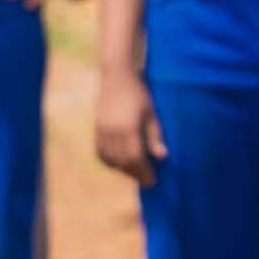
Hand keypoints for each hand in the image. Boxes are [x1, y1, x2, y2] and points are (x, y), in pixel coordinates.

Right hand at [96, 68, 166, 186]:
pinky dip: (110, 162)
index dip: (144, 171)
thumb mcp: (151, 114)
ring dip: (123, 169)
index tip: (152, 181)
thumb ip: (155, 136)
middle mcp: (112, 132)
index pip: (136, 157)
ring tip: (136, 173)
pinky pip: (101, 153)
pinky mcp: (96, 130)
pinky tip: (119, 164)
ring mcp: (102, 131)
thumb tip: (162, 157)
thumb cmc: (138, 94)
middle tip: (146, 181)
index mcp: (128, 128)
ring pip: (111, 159)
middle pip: (123, 161)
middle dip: (135, 174)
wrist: (116, 77)